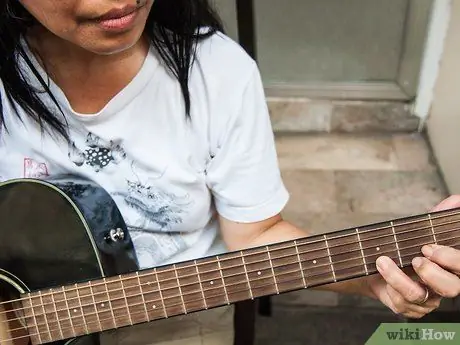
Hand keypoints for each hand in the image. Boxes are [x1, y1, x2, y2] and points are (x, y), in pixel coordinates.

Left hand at [366, 195, 459, 318]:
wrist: (374, 265)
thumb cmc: (402, 249)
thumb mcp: (418, 231)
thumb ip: (436, 218)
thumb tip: (456, 200)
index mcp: (449, 267)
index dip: (451, 260)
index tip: (430, 247)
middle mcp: (441, 285)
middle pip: (452, 289)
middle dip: (433, 273)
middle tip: (416, 259)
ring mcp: (425, 299)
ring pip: (419, 296)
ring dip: (398, 277)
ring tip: (383, 261)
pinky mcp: (406, 307)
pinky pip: (400, 302)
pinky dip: (388, 285)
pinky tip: (381, 273)